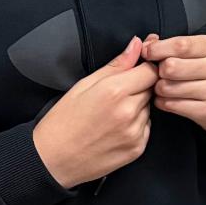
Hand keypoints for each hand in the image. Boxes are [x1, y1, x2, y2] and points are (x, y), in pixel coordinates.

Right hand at [32, 36, 158, 188]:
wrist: (53, 160)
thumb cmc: (63, 121)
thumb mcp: (84, 85)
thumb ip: (116, 64)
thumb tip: (137, 45)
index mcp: (115, 91)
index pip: (151, 70)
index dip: (144, 68)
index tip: (136, 70)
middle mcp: (128, 112)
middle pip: (152, 89)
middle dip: (139, 87)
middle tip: (116, 95)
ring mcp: (134, 133)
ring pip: (149, 109)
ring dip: (138, 107)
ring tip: (112, 113)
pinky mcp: (137, 149)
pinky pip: (146, 128)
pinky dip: (136, 125)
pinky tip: (115, 127)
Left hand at [141, 34, 205, 133]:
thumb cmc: (205, 72)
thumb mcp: (195, 52)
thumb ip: (169, 45)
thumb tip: (146, 45)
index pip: (179, 45)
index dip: (157, 49)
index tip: (147, 53)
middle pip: (170, 67)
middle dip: (158, 71)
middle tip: (161, 74)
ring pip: (168, 87)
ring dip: (159, 88)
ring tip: (165, 87)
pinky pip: (171, 105)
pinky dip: (163, 102)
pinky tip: (168, 99)